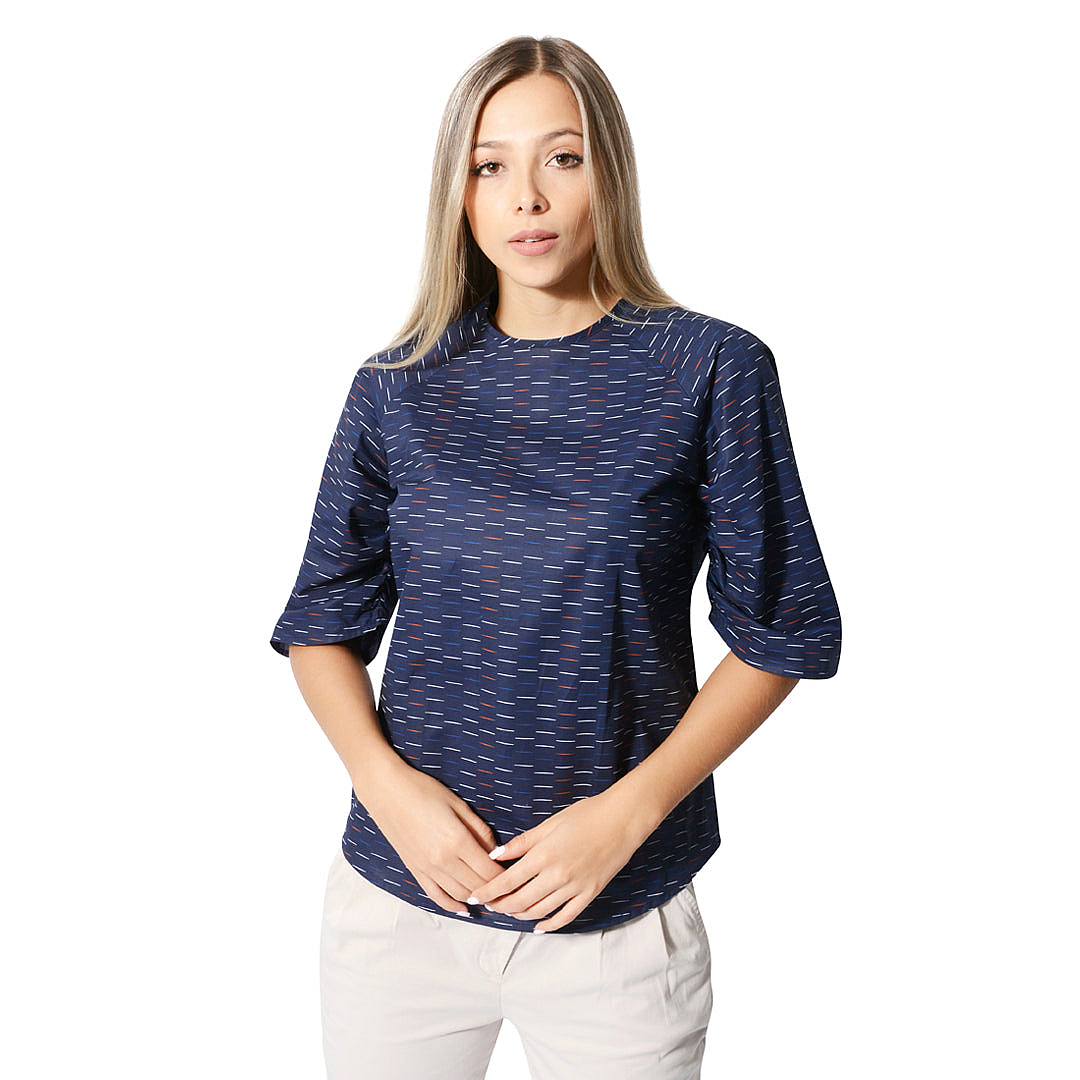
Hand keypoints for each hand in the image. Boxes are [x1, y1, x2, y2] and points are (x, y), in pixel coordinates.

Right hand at [362, 764, 502, 913]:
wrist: (386, 791)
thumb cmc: (423, 790)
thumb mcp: (458, 805)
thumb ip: (479, 830)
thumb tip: (495, 851)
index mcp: (457, 841)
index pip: (489, 871)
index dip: (506, 877)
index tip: (517, 876)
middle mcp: (442, 860)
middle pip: (477, 886)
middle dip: (496, 891)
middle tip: (510, 890)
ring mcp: (426, 868)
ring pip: (459, 894)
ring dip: (477, 899)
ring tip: (493, 898)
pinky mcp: (414, 870)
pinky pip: (436, 895)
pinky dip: (452, 906)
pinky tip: (465, 909)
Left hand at [468, 790, 654, 932]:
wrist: (622, 819)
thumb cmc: (587, 815)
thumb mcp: (550, 823)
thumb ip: (523, 842)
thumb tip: (496, 854)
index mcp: (544, 855)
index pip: (507, 880)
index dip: (488, 891)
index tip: (475, 896)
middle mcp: (557, 875)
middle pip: (520, 901)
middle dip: (500, 906)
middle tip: (489, 905)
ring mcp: (575, 887)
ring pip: (540, 911)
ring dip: (520, 915)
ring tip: (509, 912)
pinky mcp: (590, 893)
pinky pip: (566, 916)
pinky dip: (550, 925)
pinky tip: (539, 927)